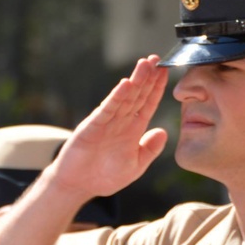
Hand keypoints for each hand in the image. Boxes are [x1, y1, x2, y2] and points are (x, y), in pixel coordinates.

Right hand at [49, 55, 168, 199]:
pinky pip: (107, 109)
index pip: (148, 104)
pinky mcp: (93, 126)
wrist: (78, 186)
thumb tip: (163, 132)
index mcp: (133, 130)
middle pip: (137, 95)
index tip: (165, 72)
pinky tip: (126, 85)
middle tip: (156, 59)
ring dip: (135, 80)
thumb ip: (149, 150)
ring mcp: (107, 122)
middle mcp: (121, 121)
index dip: (156, 88)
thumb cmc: (105, 177)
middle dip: (147, 77)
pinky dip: (117, 97)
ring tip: (145, 64)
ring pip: (124, 98)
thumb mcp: (135, 166)